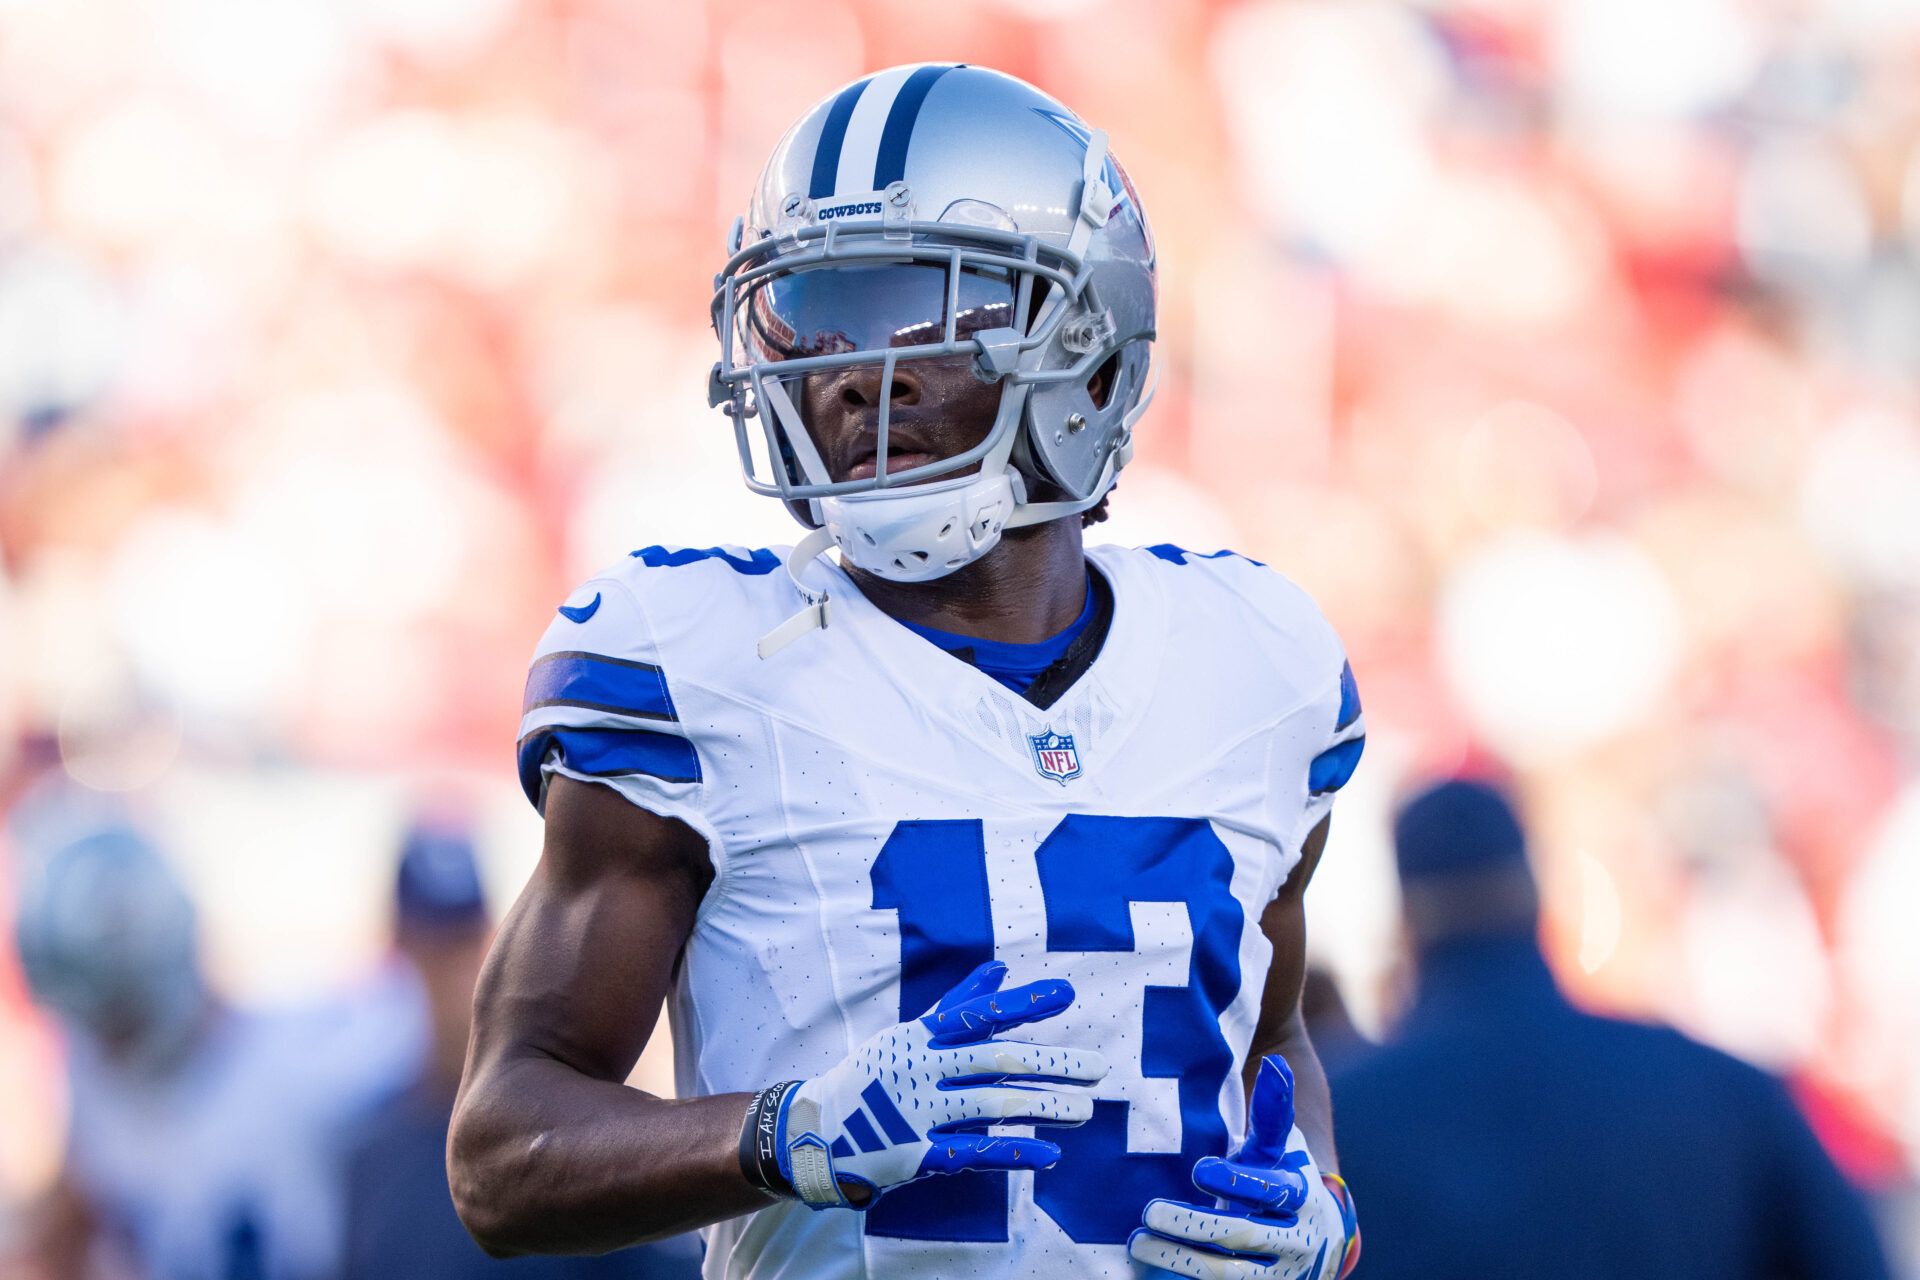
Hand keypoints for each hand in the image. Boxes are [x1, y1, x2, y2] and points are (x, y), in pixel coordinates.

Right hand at [747, 961, 1108, 1209]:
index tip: (1067, 995)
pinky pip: (972, 1153)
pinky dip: (1013, 1154)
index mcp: (922, 1036)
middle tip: (1098, 1068)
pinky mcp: (916, 1155)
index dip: (1024, 1004)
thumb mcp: (910, 1035)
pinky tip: (1050, 1155)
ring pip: (991, 1107)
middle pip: (996, 1061)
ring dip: (1042, 1107)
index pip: (980, 1014)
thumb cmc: (874, 1076)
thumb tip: (999, 968)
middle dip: (1051, 1063)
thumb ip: (960, 1005)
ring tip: (1085, 1110)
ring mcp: (919, 1112)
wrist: (814, 1131)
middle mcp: (921, 1069)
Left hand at [1129, 1055, 1359, 1278]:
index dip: (1235, 1181)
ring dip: (1178, 1259)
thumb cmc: (1280, 1183)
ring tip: (1137, 1242)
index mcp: (1300, 1198)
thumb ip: (1273, 1111)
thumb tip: (1275, 1063)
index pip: (1270, 1191)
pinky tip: (1146, 1274)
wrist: (1312, 1246)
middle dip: (1193, 1224)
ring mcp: (1276, 1277)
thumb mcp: (1279, 1150)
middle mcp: (1294, 1242)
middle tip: (1149, 1211)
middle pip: (1240, 1236)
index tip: (1198, 1169)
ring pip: (1224, 1274)